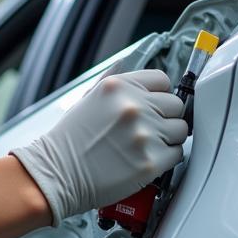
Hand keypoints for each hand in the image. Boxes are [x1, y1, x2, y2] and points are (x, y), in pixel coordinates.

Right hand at [10, 65, 187, 225]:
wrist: (57, 174)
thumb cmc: (69, 140)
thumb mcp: (87, 98)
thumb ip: (113, 80)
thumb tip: (126, 63)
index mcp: (119, 87)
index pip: (163, 80)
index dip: (160, 94)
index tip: (155, 105)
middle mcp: (134, 107)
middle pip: (176, 105)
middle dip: (166, 117)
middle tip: (150, 129)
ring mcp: (144, 134)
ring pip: (181, 130)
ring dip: (168, 138)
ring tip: (146, 145)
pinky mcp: (151, 162)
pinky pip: (177, 154)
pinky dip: (165, 158)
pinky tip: (145, 158)